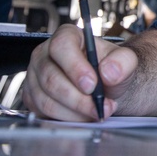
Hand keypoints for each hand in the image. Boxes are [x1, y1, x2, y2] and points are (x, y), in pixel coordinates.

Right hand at [22, 24, 137, 120]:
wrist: (105, 86)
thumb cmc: (110, 69)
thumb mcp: (125, 61)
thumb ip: (123, 62)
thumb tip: (109, 72)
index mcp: (66, 36)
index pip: (61, 47)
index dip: (75, 67)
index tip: (92, 85)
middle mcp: (45, 54)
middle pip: (51, 78)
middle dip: (78, 99)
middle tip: (100, 107)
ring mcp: (35, 76)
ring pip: (47, 100)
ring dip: (74, 112)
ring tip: (95, 112)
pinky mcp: (32, 97)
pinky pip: (43, 113)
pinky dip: (66, 119)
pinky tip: (83, 116)